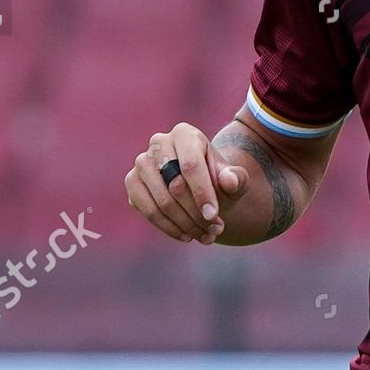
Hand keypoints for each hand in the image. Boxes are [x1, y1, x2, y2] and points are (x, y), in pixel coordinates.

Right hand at [124, 122, 249, 243]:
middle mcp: (158, 143)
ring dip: (184, 224)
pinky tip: (187, 235)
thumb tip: (230, 180)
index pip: (191, 165)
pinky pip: (147, 210)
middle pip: (175, 185)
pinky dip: (168, 227)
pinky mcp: (132, 183)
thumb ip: (236, 178)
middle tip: (216, 230)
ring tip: (205, 236)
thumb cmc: (218, 179)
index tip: (214, 216)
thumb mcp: (234, 178)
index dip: (202, 193)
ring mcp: (141, 163)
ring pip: (160, 202)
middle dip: (196, 213)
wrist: (200, 185)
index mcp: (185, 134)